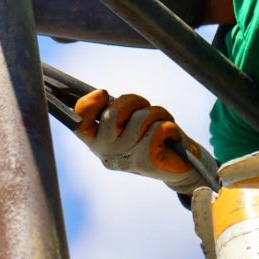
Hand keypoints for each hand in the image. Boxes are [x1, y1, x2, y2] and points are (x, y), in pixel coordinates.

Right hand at [74, 89, 216, 193]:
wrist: (180, 166)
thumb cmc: (151, 136)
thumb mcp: (128, 122)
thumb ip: (114, 111)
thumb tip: (102, 94)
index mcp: (97, 142)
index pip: (79, 124)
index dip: (88, 104)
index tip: (104, 93)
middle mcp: (107, 152)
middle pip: (111, 115)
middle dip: (132, 101)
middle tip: (143, 107)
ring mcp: (125, 158)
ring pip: (140, 118)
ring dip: (155, 113)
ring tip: (160, 123)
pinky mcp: (147, 161)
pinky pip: (158, 128)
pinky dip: (168, 125)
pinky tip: (168, 138)